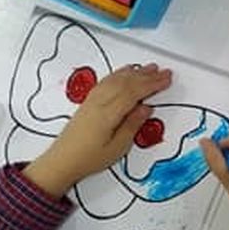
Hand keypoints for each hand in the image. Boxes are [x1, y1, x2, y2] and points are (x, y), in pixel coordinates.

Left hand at [23, 64, 172, 197]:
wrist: (61, 161)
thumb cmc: (90, 158)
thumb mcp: (118, 147)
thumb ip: (132, 125)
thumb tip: (146, 108)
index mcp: (107, 114)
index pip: (133, 92)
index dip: (151, 84)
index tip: (167, 79)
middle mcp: (99, 103)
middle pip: (125, 83)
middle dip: (146, 76)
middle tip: (164, 72)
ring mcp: (92, 101)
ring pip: (115, 80)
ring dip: (134, 72)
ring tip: (149, 68)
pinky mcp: (88, 102)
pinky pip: (105, 82)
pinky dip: (118, 74)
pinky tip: (125, 72)